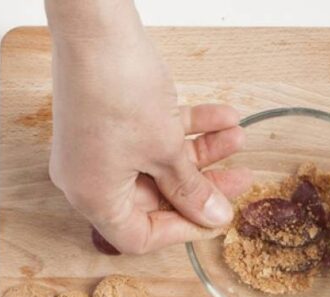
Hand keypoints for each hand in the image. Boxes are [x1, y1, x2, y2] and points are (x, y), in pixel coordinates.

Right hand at [48, 29, 249, 253]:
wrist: (95, 28)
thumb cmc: (117, 90)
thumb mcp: (165, 150)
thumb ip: (191, 189)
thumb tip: (214, 217)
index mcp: (93, 197)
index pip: (140, 236)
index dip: (183, 230)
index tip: (217, 217)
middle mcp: (90, 177)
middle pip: (155, 197)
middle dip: (202, 183)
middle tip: (239, 177)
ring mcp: (99, 148)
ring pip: (159, 163)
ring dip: (202, 151)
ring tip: (238, 137)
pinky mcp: (109, 121)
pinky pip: (151, 135)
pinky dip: (186, 127)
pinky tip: (222, 115)